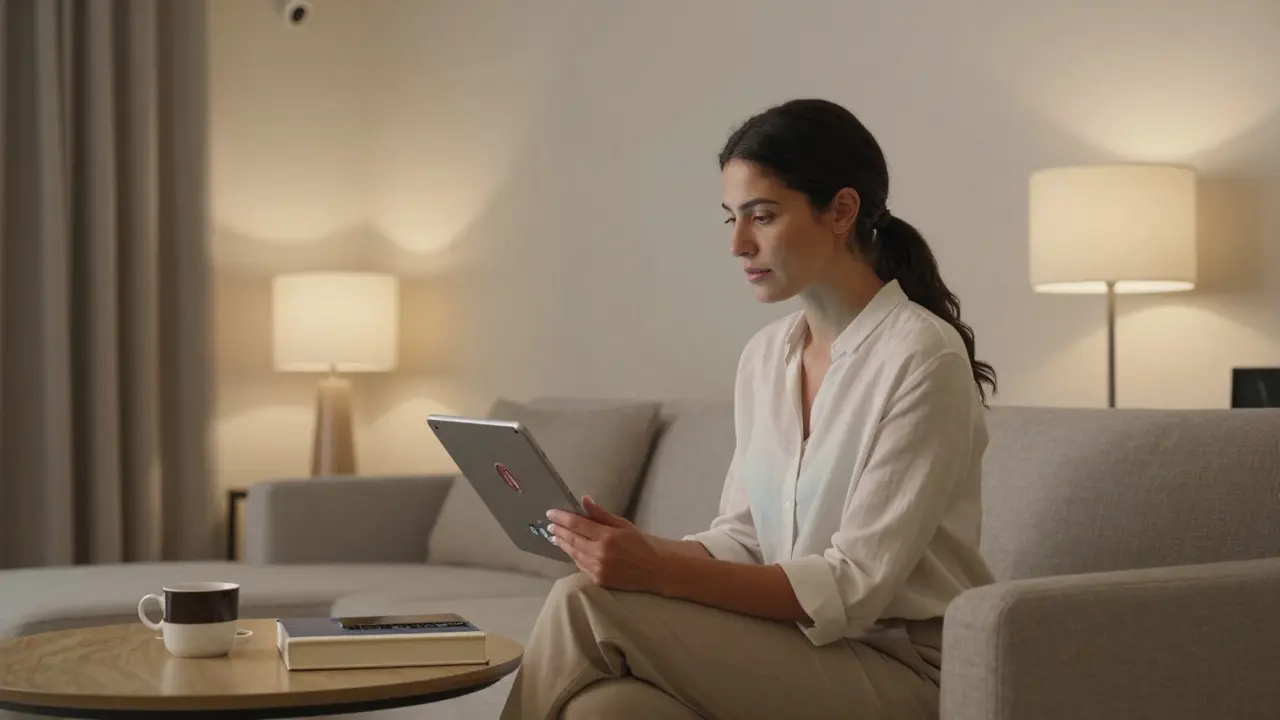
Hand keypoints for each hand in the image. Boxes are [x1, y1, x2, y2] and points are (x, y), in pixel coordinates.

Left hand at [547, 496, 667, 593]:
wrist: (653, 569)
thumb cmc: (639, 543)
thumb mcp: (622, 524)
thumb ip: (601, 514)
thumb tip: (584, 500)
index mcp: (606, 536)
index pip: (577, 524)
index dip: (561, 518)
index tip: (550, 513)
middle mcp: (598, 553)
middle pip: (571, 539)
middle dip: (558, 531)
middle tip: (549, 525)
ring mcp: (597, 568)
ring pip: (573, 554)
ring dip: (562, 544)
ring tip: (554, 537)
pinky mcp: (597, 579)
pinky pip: (580, 565)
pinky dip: (573, 556)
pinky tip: (569, 550)